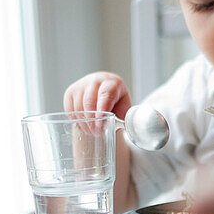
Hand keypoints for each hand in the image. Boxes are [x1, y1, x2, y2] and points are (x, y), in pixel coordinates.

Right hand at [63, 71, 135, 212]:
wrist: (105, 96)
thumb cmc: (119, 106)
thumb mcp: (127, 111)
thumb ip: (134, 120)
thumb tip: (144, 133)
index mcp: (113, 83)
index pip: (106, 94)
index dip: (102, 109)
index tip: (101, 124)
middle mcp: (96, 80)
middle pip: (89, 100)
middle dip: (92, 120)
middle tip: (97, 132)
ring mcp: (81, 85)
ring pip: (77, 105)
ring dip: (84, 122)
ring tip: (92, 131)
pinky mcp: (71, 92)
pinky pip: (69, 108)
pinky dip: (75, 119)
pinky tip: (84, 125)